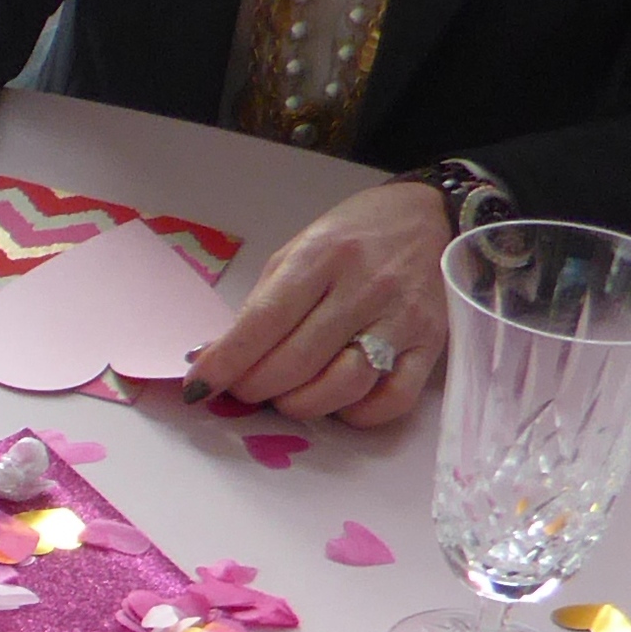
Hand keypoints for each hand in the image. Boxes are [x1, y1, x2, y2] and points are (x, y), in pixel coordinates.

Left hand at [182, 179, 450, 427]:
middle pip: (298, 361)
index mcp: (322, 256)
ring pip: (343, 385)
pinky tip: (339, 404)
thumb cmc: (354, 238)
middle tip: (246, 391)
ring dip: (302, 405)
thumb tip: (214, 358)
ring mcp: (400, 318)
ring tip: (288, 397)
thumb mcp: (300, 251)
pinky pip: (390, 400)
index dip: (227, 361)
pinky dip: (358, 416)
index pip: (265, 320)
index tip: (199, 386)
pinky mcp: (429, 344)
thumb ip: (262, 305)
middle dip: (258, 388)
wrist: (431, 216)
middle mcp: (363, 286)